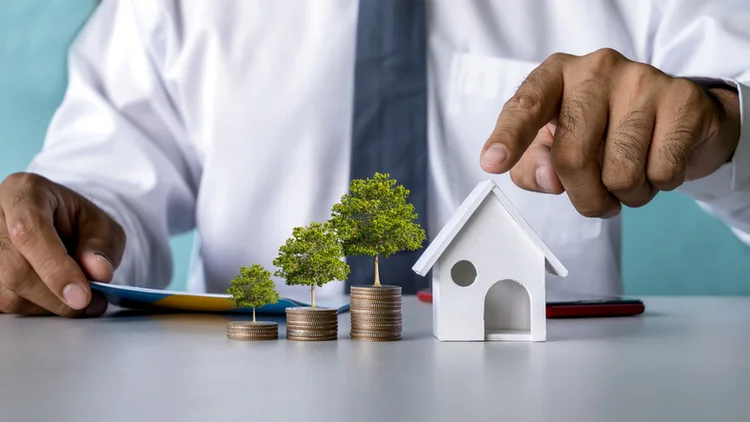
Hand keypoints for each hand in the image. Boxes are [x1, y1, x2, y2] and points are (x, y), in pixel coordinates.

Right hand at [0, 173, 124, 316]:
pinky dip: (33, 308)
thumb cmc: (74, 221)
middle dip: (56, 295)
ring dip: (47, 304)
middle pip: (14, 269)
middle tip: (89, 302)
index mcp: (23, 192)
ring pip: (7, 293)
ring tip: (75, 297)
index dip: (55, 268)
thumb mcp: (101, 224)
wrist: (53, 223)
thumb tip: (99, 273)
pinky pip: (3, 304)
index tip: (81, 295)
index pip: (29, 232)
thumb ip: (102, 246)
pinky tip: (53, 298)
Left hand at [480, 48, 741, 216]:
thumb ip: (535, 166)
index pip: (526, 105)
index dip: (509, 138)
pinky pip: (661, 172)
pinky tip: (659, 162)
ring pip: (620, 173)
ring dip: (625, 194)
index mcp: (556, 74)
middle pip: (572, 157)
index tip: (492, 163)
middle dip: (584, 196)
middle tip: (597, 200)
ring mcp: (642, 79)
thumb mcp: (558, 144)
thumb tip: (548, 179)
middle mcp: (596, 68)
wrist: (678, 114)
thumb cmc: (605, 131)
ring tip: (631, 174)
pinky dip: (659, 185)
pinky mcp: (681, 100)